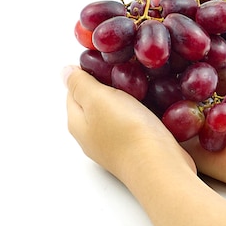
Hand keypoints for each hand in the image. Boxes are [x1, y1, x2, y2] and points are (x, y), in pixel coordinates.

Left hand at [64, 66, 195, 181]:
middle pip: (97, 100)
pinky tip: (156, 101)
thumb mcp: (97, 99)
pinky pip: (138, 121)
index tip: (108, 58)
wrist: (160, 167)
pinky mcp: (139, 147)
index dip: (88, 71)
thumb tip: (64, 71)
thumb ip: (80, 83)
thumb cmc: (127, 132)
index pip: (74, 90)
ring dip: (131, 95)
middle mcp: (93, 136)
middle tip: (129, 66)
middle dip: (111, 82)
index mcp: (77, 123)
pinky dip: (145, 109)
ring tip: (145, 79)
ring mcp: (116, 144)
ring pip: (119, 110)